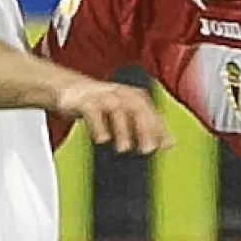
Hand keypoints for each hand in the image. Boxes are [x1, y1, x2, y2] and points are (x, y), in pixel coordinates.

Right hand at [53, 78, 172, 153]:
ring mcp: (102, 96)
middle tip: (148, 150)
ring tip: (124, 149)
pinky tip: (103, 140)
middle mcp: (120, 94)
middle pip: (137, 108)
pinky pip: (92, 112)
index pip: (151, 112)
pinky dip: (98, 126)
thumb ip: (145, 126)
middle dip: (144, 128)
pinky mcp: (85, 101)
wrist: (71, 91)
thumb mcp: (126, 112)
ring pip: (116, 109)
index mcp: (134, 96)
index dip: (160, 128)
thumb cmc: (103, 105)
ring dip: (122, 130)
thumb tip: (169, 144)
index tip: (167, 146)